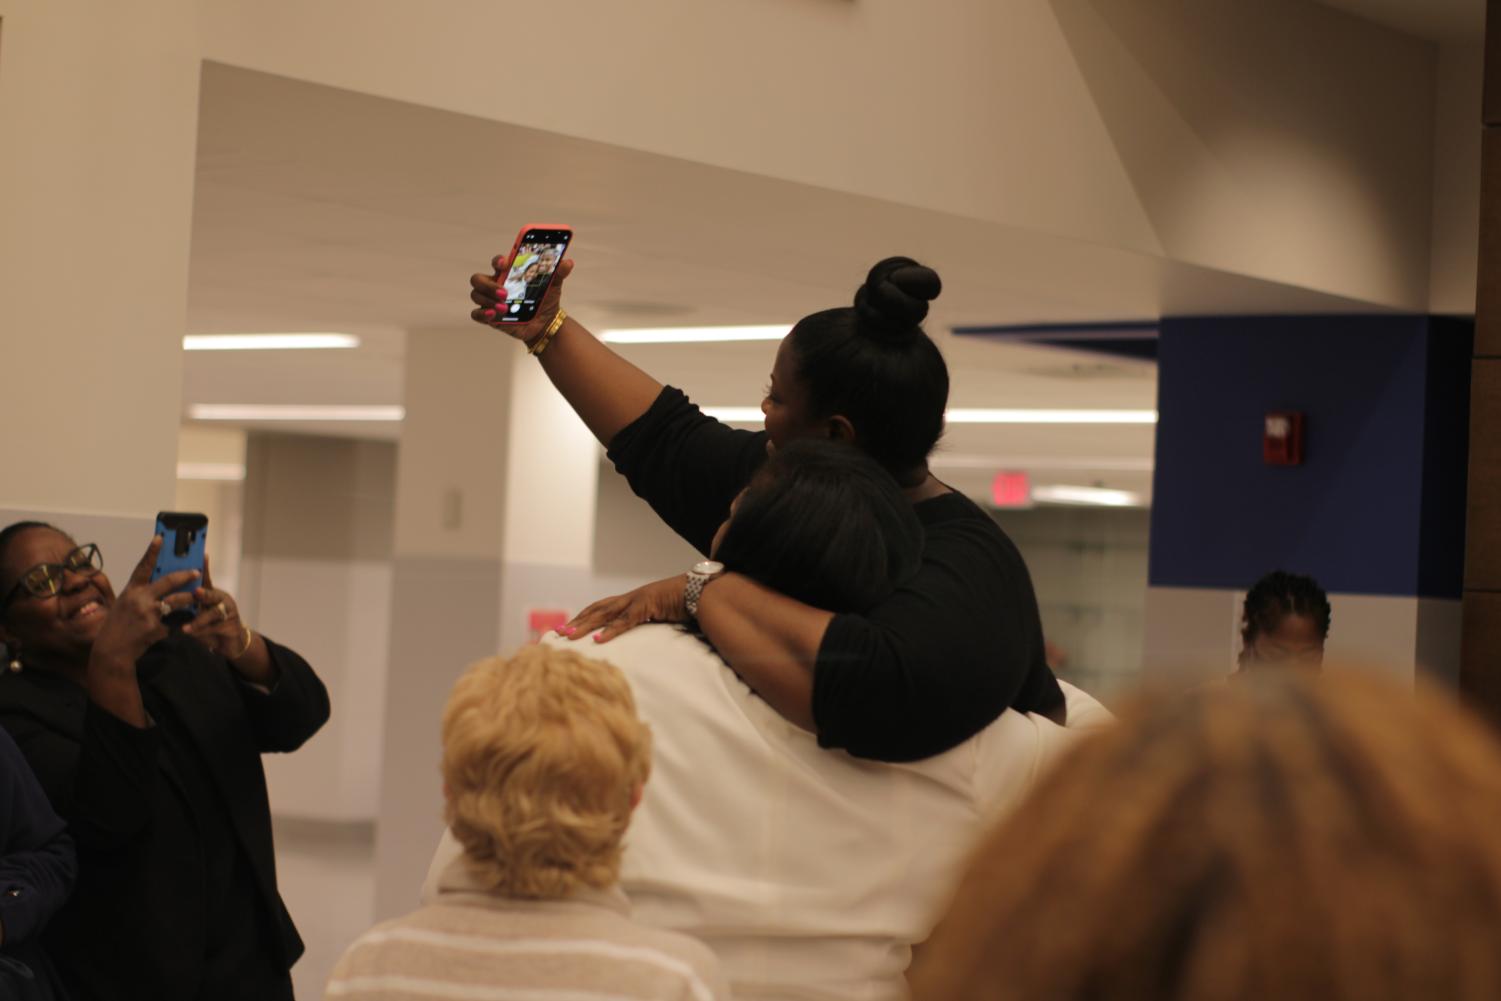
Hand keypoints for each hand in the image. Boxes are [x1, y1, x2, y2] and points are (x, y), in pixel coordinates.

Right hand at [90, 536, 199, 672]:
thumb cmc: (118, 625)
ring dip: (190, 598)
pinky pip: (174, 622)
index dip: (152, 551)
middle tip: (197, 571)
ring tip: (199, 595)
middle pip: (168, 581)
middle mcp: (139, 599)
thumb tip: (161, 583)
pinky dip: (178, 623)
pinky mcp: (156, 627)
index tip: (161, 537)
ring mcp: (148, 613)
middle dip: (185, 575)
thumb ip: (142, 594)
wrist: (111, 650)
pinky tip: (181, 625)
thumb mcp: (125, 604)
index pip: (143, 567)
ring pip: (177, 601)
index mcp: (130, 591)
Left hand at [182, 557, 248, 658]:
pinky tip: (189, 633)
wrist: (227, 642)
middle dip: (195, 595)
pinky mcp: (231, 624)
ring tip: (185, 626)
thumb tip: (162, 595)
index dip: (204, 566)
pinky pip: (214, 627)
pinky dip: (200, 630)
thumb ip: (185, 603)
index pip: (205, 577)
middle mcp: (220, 598)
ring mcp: (228, 611)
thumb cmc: (207, 625)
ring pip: (213, 612)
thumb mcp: (194, 612)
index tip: (202, 556)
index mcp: (210, 592)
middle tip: (181, 597)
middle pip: (208, 593)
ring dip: (198, 619)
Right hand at [469, 255, 573, 342]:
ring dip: (487, 300)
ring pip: (476, 295)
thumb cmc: (545, 301)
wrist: (546, 324)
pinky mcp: (490, 317)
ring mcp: (491, 301)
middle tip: (505, 293)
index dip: (498, 261)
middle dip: (489, 285)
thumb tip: (567, 262)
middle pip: (478, 279)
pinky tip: (493, 315)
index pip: (497, 263)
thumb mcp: (553, 286)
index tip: (505, 263)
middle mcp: (496, 285)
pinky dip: (482, 314)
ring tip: (505, 308)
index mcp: (509, 274)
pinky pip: (476, 314)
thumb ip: (558, 273)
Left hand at [559, 575, 688, 643]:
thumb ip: (648, 622)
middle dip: (576, 622)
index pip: (601, 608)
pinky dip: (611, 631)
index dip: (583, 617)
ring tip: (569, 636)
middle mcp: (630, 598)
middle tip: (557, 634)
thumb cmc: (684, 603)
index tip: (567, 629)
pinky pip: (626, 621)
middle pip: (596, 609)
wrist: (701, 589)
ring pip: (604, 614)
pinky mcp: (648, 606)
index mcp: (632, 600)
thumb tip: (642, 636)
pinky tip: (598, 639)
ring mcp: (638, 600)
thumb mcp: (661, 615)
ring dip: (585, 625)